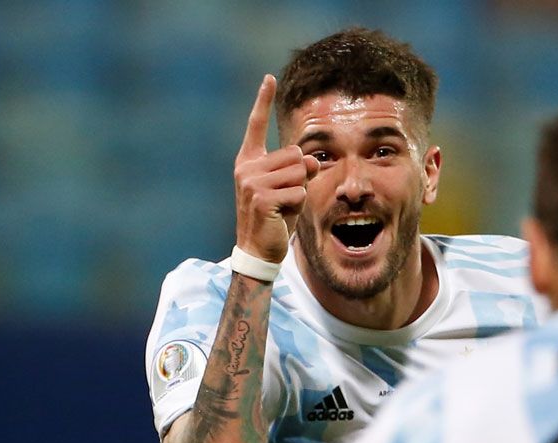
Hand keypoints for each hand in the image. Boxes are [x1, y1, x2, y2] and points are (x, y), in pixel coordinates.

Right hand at [234, 74, 319, 262]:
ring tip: (283, 207)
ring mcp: (251, 182)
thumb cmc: (275, 217)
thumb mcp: (291, 188)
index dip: (263, 100)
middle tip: (284, 198)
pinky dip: (297, 205)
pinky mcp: (262, 198)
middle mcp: (246, 167)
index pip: (256, 125)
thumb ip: (300, 170)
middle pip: (295, 155)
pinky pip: (298, 191)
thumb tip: (311, 161)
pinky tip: (281, 216)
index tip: (269, 78)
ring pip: (299, 172)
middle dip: (300, 177)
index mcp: (249, 160)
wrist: (259, 249)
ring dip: (299, 192)